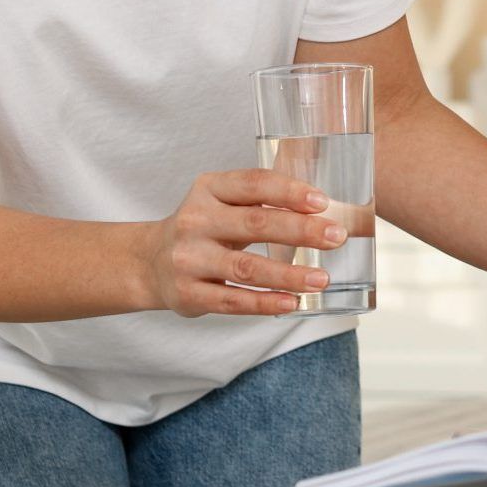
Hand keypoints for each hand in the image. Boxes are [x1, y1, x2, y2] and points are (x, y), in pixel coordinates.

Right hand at [142, 170, 343, 316]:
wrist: (149, 262)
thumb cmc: (203, 228)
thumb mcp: (222, 202)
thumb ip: (261, 202)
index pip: (253, 183)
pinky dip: (266, 302)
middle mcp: (195, 220)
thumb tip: (326, 210)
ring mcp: (189, 259)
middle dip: (301, 231)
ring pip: (246, 268)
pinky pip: (233, 300)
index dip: (289, 191)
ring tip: (322, 278)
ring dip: (289, 274)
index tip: (322, 202)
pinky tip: (293, 302)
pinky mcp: (188, 293)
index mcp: (208, 189)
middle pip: (255, 224)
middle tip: (336, 237)